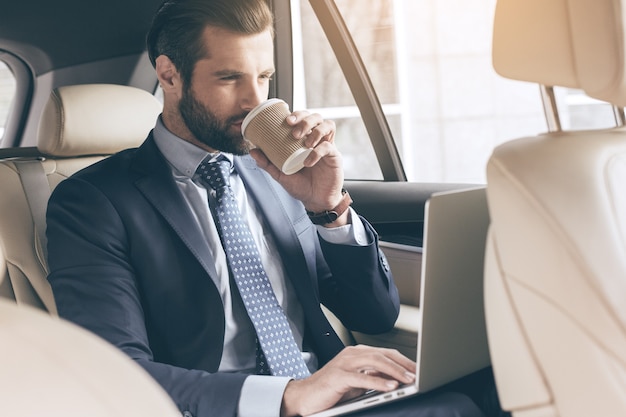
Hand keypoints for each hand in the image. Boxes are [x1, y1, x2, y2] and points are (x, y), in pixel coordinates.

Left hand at [249, 110, 344, 216]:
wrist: (315, 201)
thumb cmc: (300, 186)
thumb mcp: (281, 175)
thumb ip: (267, 163)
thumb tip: (252, 151)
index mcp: (304, 140)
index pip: (303, 118)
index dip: (297, 114)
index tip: (286, 120)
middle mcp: (316, 140)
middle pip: (316, 117)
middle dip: (305, 119)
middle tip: (294, 131)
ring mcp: (327, 146)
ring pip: (327, 125)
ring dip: (315, 130)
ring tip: (305, 143)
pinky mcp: (335, 156)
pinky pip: (328, 146)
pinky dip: (318, 152)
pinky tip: (308, 161)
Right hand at [280, 345, 416, 416]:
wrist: (304, 397)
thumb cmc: (331, 391)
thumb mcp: (357, 382)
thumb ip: (373, 376)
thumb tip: (397, 379)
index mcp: (356, 353)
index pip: (385, 352)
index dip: (403, 360)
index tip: (419, 370)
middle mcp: (351, 354)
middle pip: (383, 354)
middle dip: (403, 364)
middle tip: (419, 374)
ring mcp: (344, 363)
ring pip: (374, 362)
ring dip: (395, 371)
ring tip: (409, 380)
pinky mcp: (338, 376)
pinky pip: (361, 377)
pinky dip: (378, 381)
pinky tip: (390, 386)